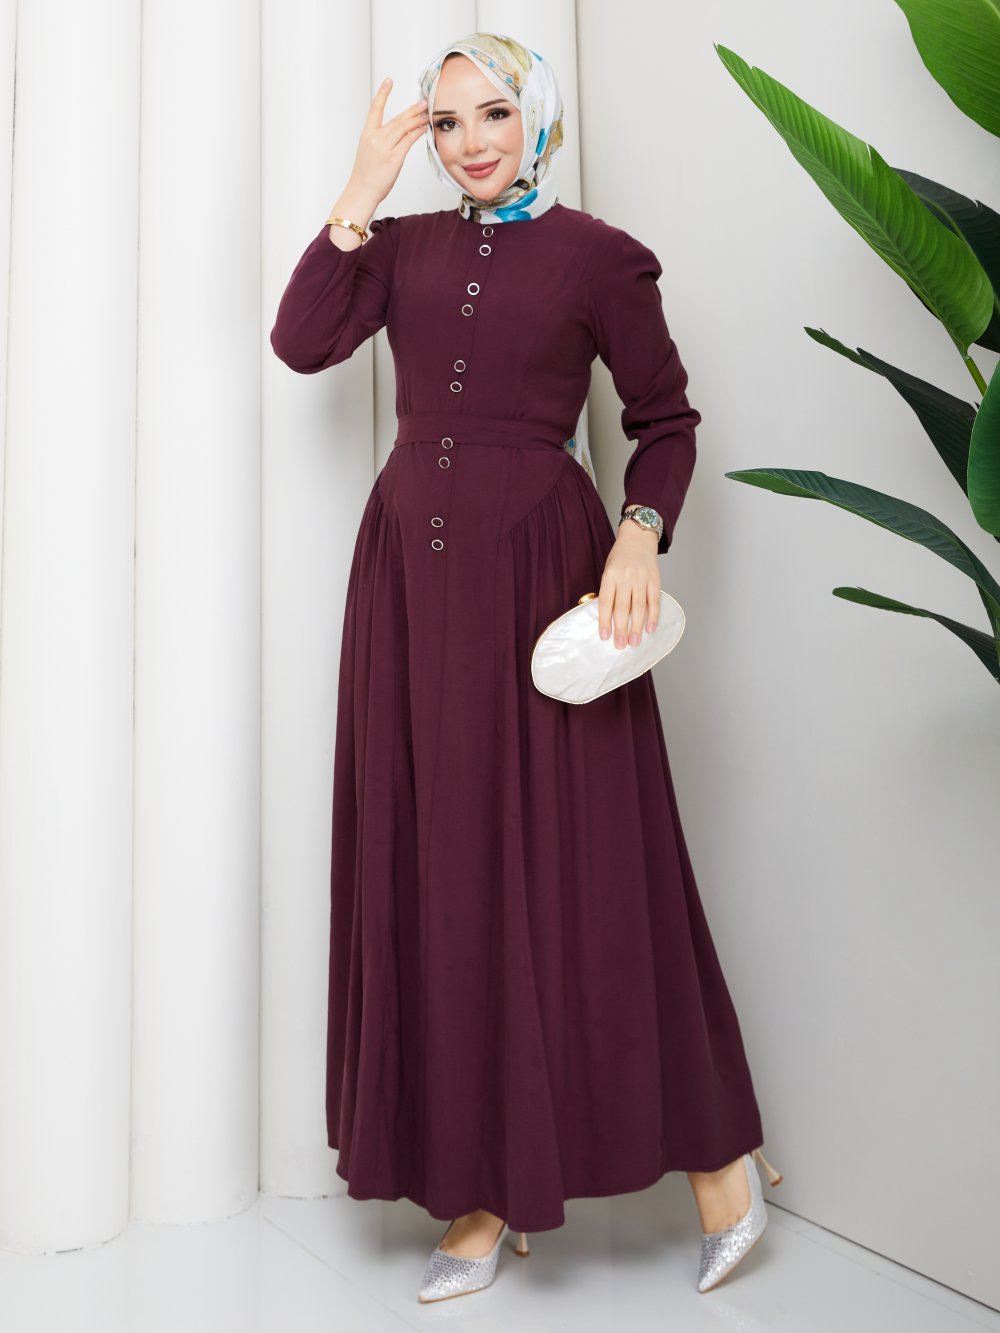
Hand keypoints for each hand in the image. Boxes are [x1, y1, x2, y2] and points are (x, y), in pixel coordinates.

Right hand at [348, 77, 429, 204]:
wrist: (361, 192)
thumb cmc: (366, 176)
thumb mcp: (369, 153)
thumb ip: (382, 141)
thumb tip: (401, 134)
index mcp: (367, 135)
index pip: (375, 110)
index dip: (382, 94)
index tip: (388, 81)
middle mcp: (375, 138)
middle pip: (396, 119)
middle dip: (412, 110)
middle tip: (423, 101)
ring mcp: (384, 148)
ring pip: (403, 128)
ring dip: (417, 119)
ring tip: (427, 113)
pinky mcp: (393, 158)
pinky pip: (408, 141)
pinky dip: (417, 133)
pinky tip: (424, 128)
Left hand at [598, 522, 660, 647]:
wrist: (638, 537)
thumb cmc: (620, 557)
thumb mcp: (608, 570)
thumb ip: (609, 591)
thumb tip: (609, 617)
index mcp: (610, 575)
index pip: (606, 602)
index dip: (605, 620)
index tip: (604, 636)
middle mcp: (625, 577)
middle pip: (623, 607)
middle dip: (621, 628)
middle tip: (620, 645)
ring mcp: (641, 578)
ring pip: (639, 607)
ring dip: (637, 627)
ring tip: (634, 642)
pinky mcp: (655, 579)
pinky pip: (654, 601)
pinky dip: (653, 616)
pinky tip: (650, 628)